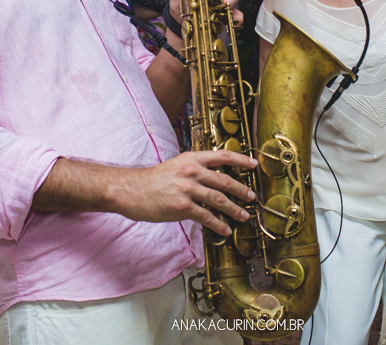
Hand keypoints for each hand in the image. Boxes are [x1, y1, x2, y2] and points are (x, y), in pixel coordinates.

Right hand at [119, 150, 257, 235]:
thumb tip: (212, 176)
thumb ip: (194, 168)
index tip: (253, 165)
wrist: (131, 190)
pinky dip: (218, 224)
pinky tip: (225, 229)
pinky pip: (206, 216)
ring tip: (244, 216)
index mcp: (191, 158)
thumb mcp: (175, 165)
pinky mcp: (182, 207)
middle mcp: (191, 171)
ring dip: (234, 209)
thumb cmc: (152, 180)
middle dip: (241, 190)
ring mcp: (187, 189)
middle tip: (251, 197)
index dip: (240, 160)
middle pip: (225, 181)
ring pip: (219, 200)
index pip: (222, 156)